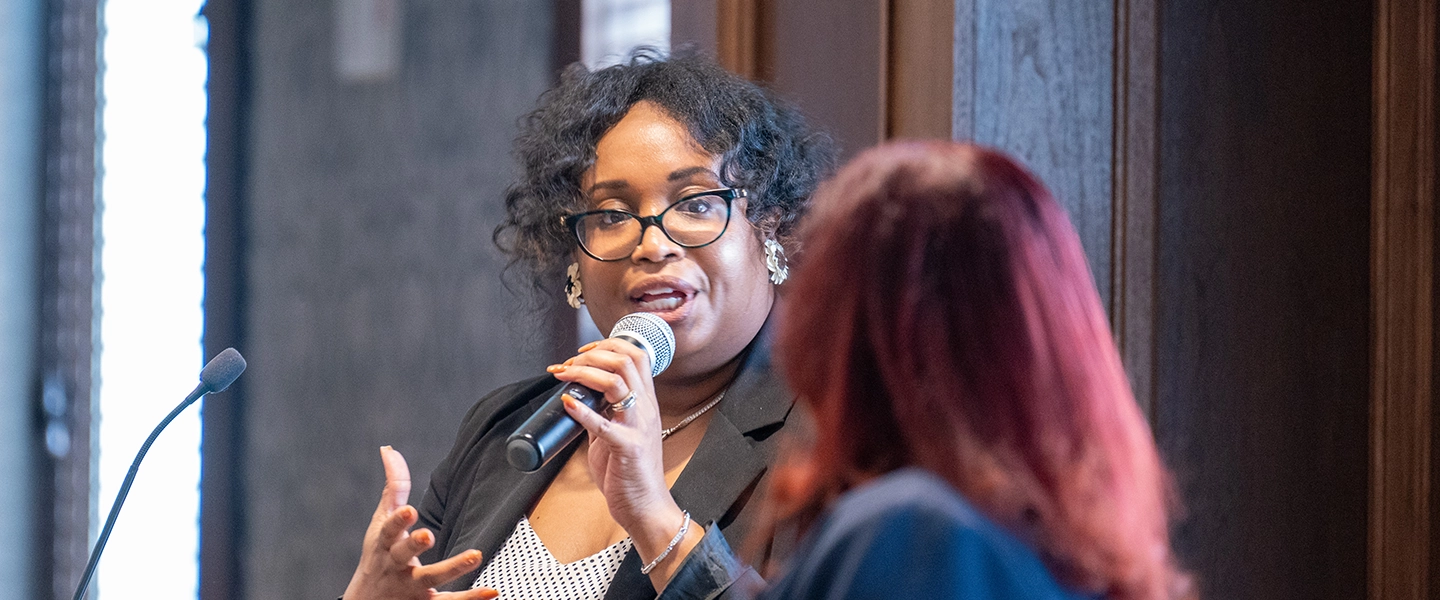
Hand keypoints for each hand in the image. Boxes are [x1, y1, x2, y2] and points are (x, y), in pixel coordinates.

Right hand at [343, 446, 497, 599]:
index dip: (397, 521)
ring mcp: (412, 586)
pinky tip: (492, 591)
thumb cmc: (378, 557)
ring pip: (431, 578)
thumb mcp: (380, 523)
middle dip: (413, 544)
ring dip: (452, 567)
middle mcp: (396, 565)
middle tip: (428, 535)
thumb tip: (389, 450)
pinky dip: (470, 598)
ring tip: (475, 556)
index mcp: (385, 544)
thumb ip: (392, 487)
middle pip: (403, 554)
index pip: (388, 530)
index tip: (410, 510)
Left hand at [549, 339, 674, 529]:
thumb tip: (579, 399)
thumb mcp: (618, 434)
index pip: (636, 355)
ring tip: (564, 375)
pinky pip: (603, 424)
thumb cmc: (631, 474)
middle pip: (626, 360)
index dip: (607, 346)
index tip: (582, 353)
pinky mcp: (627, 447)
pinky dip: (581, 411)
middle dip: (592, 354)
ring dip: (585, 373)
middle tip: (568, 364)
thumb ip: (603, 414)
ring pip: (617, 382)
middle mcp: (645, 409)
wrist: (645, 506)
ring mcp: (638, 427)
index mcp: (645, 403)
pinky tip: (566, 403)